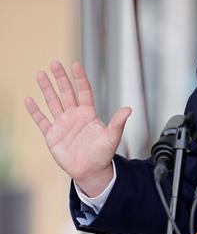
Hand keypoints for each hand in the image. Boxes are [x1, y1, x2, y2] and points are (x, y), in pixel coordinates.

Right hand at [24, 61, 130, 196]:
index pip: (83, 91)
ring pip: (53, 102)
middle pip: (66, 92)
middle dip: (60, 78)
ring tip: (40, 74)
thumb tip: (129, 109)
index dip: (80, 78)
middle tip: (55, 63)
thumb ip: (117, 123)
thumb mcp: (112, 137)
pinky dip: (35, 111)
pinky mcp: (52, 135)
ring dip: (46, 89)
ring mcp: (62, 124)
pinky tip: (29, 100)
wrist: (91, 170)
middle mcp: (74, 116)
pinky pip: (42, 120)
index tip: (76, 64)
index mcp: (89, 114)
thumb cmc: (103, 154)